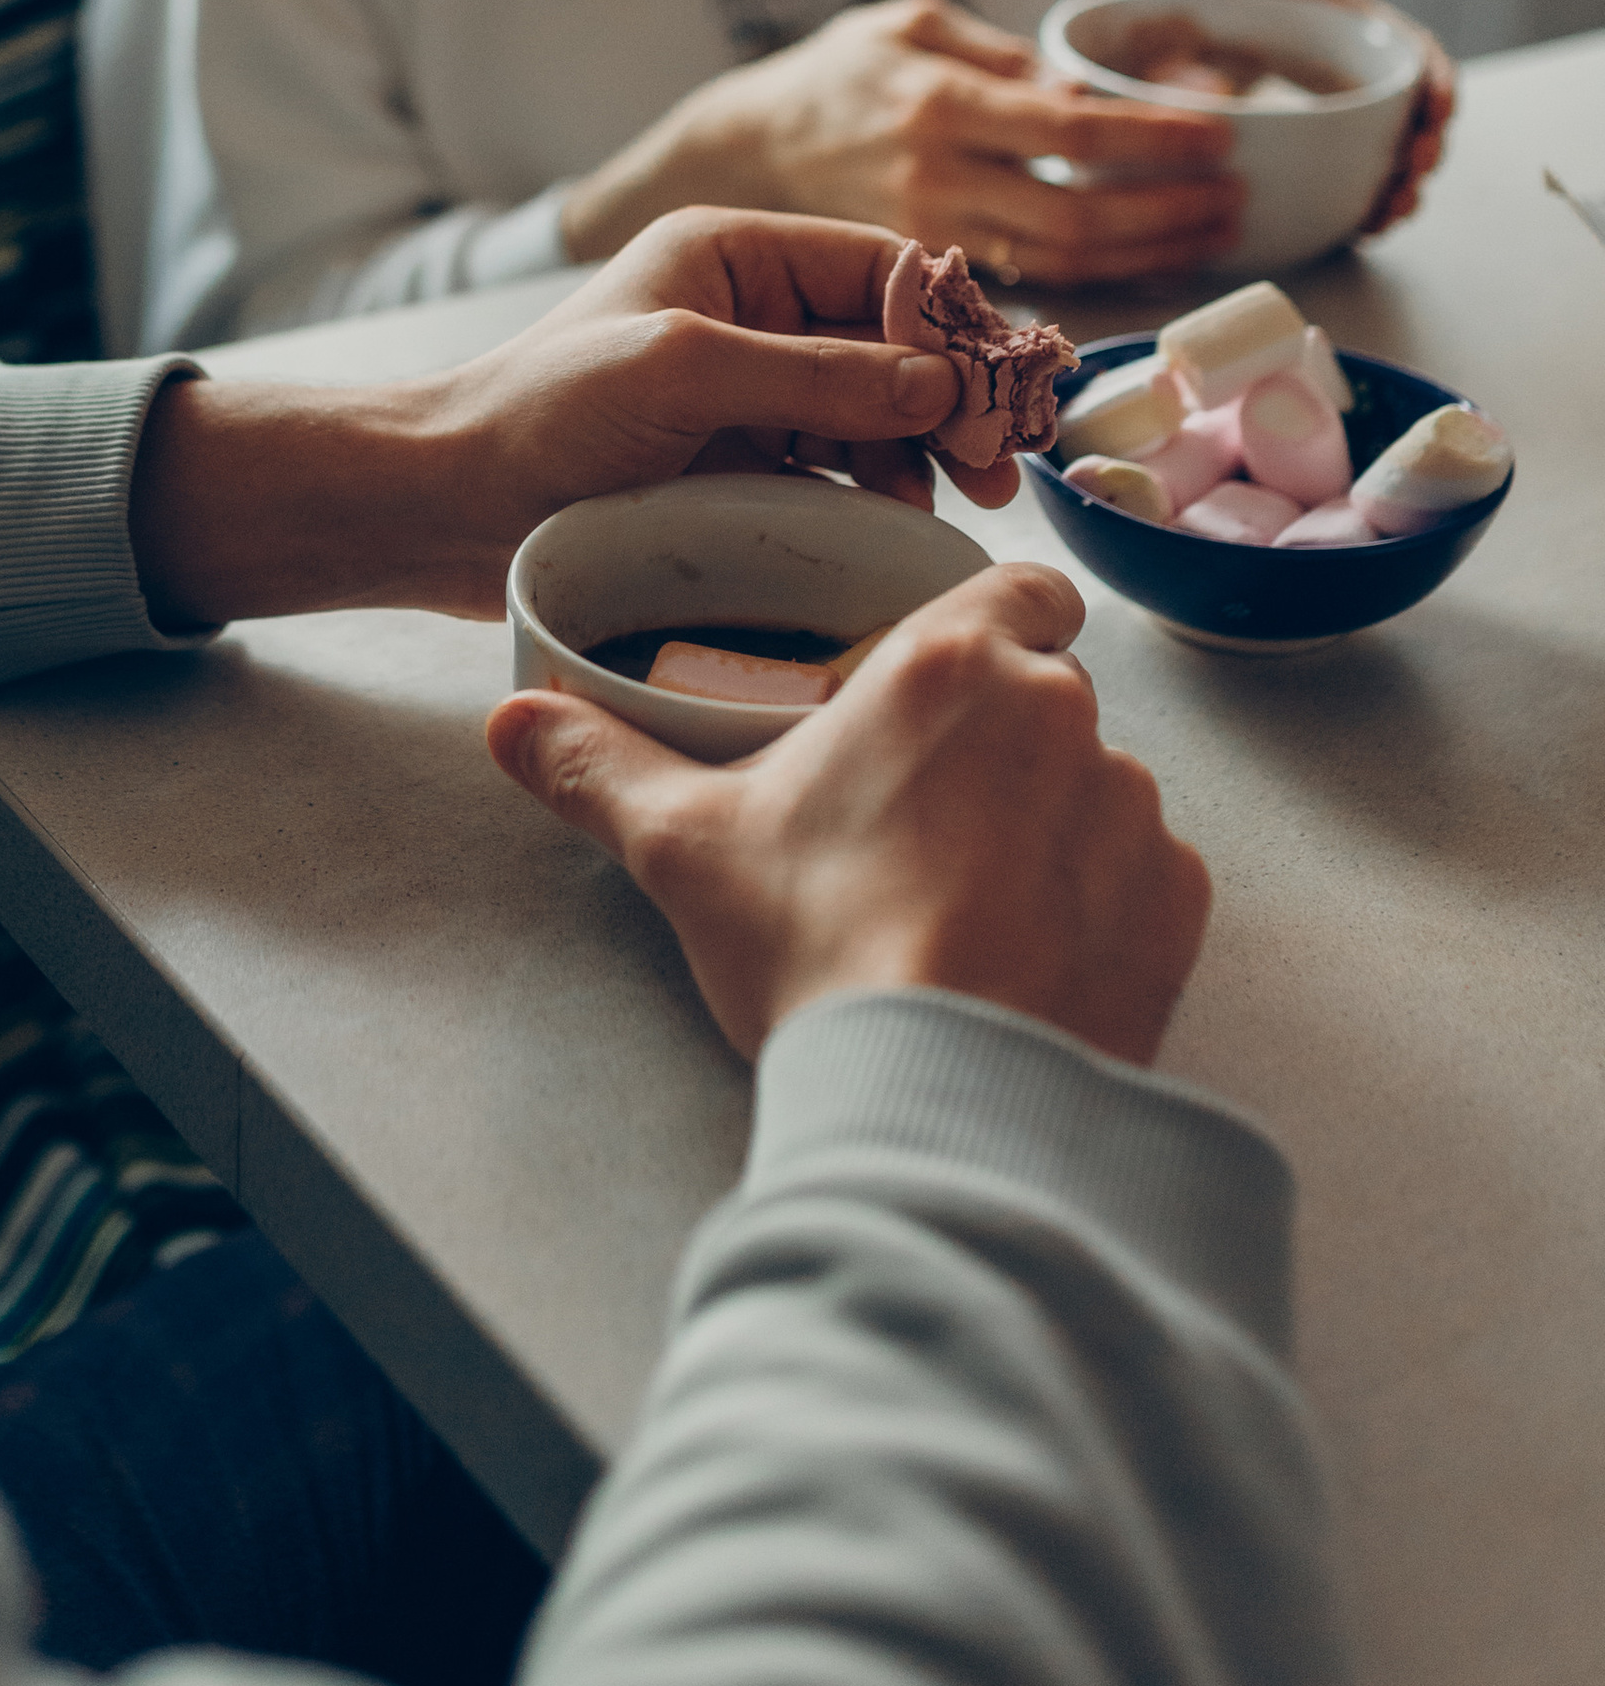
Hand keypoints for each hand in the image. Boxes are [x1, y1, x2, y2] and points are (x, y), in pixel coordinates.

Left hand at [128, 207, 1017, 633]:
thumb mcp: (686, 371)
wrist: (450, 506)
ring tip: (945, 503)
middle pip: (889, 343)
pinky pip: (835, 473)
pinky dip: (874, 496)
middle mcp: (748, 316)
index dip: (951, 320)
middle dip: (947, 397)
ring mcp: (746, 395)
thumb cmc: (545, 415)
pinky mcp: (738, 468)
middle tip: (995, 467)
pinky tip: (894, 527)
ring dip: (917, 454)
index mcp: (734, 256)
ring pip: (873, 414)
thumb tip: (941, 381)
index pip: (879, 265)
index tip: (1006, 383)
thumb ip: (819, 372)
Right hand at [488, 564, 1209, 1069]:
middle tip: (919, 822)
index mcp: (948, 667)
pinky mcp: (1175, 902)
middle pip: (1048, 693)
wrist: (941, 1099)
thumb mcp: (684, 850)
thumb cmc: (819, 951)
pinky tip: (1028, 956)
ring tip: (970, 906)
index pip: (1023, 586)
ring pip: (1097, 785)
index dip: (996, 621)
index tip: (950, 678)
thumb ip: (597, 768)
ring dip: (1051, 823)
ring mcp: (1132, 806)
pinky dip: (1098, 904)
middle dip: (998, 743)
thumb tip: (510, 722)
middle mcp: (1059, 713)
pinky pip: (1143, 875)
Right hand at [558, 0, 1241, 288]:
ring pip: (1058, 266)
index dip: (1154, 139)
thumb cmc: (832, 75)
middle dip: (1169, 214)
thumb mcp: (905, 25)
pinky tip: (1147, 256)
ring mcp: (929, 239)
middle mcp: (937, 182)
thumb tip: (1078, 90)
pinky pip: (1026, 282)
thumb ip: (996, 53)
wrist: (743, 151)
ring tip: (1210, 229)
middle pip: (1076, 219)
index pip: (1069, 132)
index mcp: (939, 107)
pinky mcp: (924, 275)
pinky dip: (1095, 276)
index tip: (1218, 134)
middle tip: (1234, 197)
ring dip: (1146, 255)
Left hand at [1157, 0, 1453, 229]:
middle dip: (1422, 147)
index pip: (1413, 56)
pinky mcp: (1288, 148)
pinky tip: (1360, 228)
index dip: (1438, 84)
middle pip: (1406, 116)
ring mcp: (1315, 114)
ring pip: (1376, 155)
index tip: (1438, 113)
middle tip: (1412, 173)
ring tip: (1389, 211)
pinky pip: (1333, 181)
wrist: (1128, 21)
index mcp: (1345, 21)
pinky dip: (1355, 204)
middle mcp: (1340, 72)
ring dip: (1396, 184)